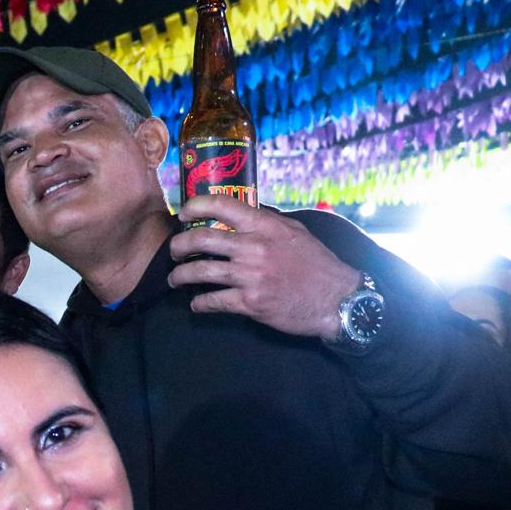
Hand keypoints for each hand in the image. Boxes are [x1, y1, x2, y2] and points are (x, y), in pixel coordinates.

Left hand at [167, 198, 363, 339]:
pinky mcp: (250, 303)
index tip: (183, 215)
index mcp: (265, 225)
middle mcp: (254, 247)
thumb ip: (266, 223)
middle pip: (201, 239)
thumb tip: (240, 216)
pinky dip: (198, 303)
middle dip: (178, 246)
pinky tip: (195, 304)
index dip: (194, 206)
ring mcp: (250, 276)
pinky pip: (213, 301)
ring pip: (200, 272)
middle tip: (173, 252)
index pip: (221, 205)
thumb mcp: (294, 232)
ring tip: (175, 279)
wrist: (336, 299)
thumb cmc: (317, 264)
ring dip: (180, 276)